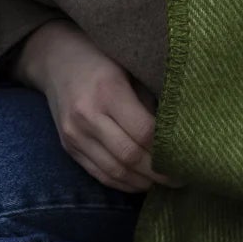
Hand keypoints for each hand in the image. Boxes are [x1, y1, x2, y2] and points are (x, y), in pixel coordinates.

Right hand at [14, 21, 180, 193]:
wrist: (55, 58)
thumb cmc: (102, 58)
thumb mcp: (130, 67)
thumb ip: (150, 100)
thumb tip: (179, 135)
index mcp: (108, 90)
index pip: (144, 132)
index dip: (167, 150)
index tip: (187, 159)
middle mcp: (87, 116)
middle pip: (130, 156)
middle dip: (159, 173)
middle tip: (182, 178)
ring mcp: (74, 134)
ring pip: (114, 171)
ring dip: (142, 182)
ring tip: (164, 183)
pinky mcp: (68, 147)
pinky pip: (99, 174)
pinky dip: (123, 183)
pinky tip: (141, 182)